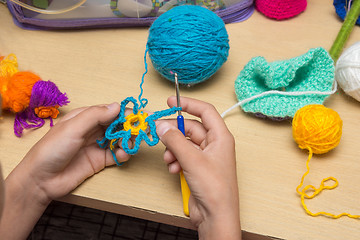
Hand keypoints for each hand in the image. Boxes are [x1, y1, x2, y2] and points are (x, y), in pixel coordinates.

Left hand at [0, 103, 130, 238]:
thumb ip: (95, 116)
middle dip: (130, 127)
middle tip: (141, 131)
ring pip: (119, 139)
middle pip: (118, 125)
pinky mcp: (99, 161)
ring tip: (128, 145)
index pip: (110, 111)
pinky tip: (123, 155)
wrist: (41, 180)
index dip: (126, 113)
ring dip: (128, 141)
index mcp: (85, 118)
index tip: (141, 116)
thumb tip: (117, 106)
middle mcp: (93, 130)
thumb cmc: (52, 149)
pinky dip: (123, 154)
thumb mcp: (73, 128)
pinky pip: (116, 155)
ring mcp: (97, 146)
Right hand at [156, 97, 240, 239]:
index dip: (188, 104)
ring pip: (184, 143)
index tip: (171, 101)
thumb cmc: (214, 187)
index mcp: (220, 137)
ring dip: (173, 149)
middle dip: (174, 132)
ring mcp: (205, 157)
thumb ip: (174, 140)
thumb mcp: (192, 159)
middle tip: (158, 132)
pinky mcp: (197, 168)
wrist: (215, 216)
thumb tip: (161, 125)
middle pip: (190, 128)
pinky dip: (175, 160)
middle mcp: (214, 144)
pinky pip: (182, 156)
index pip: (205, 111)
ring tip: (169, 159)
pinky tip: (173, 169)